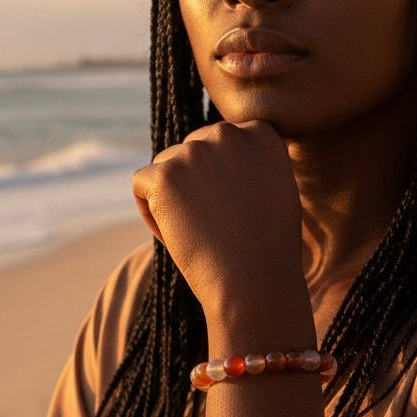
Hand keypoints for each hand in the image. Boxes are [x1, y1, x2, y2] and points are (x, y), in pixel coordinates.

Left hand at [132, 121, 307, 324]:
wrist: (254, 283)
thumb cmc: (267, 248)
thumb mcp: (274, 189)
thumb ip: (249, 162)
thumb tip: (214, 152)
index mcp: (260, 134)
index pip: (221, 141)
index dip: (221, 176)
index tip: (233, 209)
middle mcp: (228, 133)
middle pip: (192, 149)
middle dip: (194, 181)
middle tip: (213, 224)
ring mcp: (194, 152)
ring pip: (165, 165)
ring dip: (172, 196)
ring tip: (198, 232)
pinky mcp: (164, 174)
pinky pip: (141, 183)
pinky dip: (150, 211)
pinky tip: (177, 234)